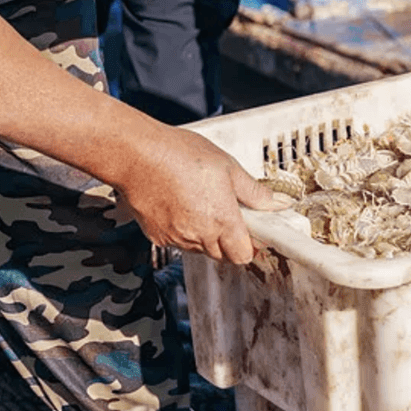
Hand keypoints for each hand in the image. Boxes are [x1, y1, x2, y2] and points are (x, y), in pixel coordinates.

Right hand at [114, 127, 292, 263]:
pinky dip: (184, 231)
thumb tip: (274, 203)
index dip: (251, 246)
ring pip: (200, 249)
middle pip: (223, 255)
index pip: (243, 255)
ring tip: (203, 204)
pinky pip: (178, 242)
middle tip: (230, 214)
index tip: (253, 232)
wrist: (136, 155)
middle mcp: (199, 235)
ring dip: (207, 235)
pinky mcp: (157, 236)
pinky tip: (182, 206)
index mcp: (222, 221)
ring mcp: (176, 238)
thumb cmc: (179, 155)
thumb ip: (253, 191)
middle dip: (230, 240)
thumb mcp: (228, 167)